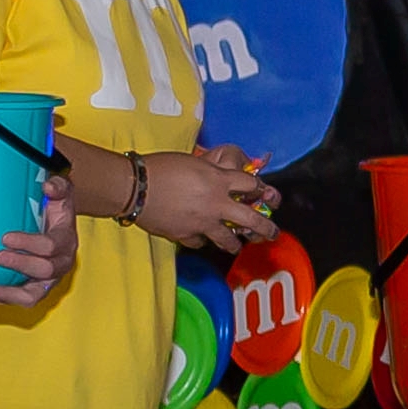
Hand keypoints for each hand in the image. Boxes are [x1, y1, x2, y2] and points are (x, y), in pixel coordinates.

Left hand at [0, 169, 75, 303]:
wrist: (58, 228)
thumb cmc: (56, 211)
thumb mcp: (62, 194)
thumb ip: (58, 187)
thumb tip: (48, 187)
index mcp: (66, 241)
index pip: (51, 246)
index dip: (28, 244)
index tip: (5, 237)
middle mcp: (60, 264)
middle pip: (44, 270)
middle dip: (20, 264)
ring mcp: (48, 280)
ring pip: (32, 295)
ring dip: (7, 293)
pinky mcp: (35, 288)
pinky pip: (19, 300)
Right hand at [139, 146, 280, 251]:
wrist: (135, 187)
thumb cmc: (160, 168)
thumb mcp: (193, 162)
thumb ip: (212, 172)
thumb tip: (221, 177)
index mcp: (218, 181)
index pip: (252, 186)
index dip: (260, 190)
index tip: (262, 194)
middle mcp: (216, 204)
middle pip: (251, 220)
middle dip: (266, 228)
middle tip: (272, 233)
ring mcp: (202, 223)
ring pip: (228, 240)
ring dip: (234, 244)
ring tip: (237, 246)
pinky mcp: (186, 235)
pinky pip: (200, 243)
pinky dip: (201, 241)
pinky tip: (200, 239)